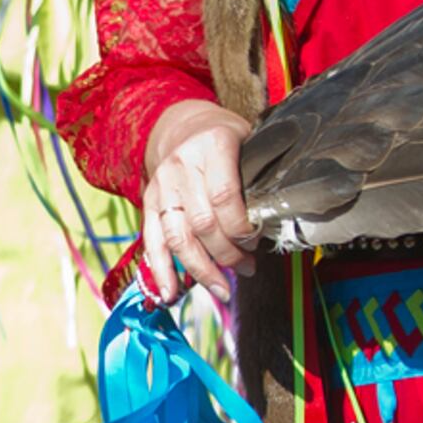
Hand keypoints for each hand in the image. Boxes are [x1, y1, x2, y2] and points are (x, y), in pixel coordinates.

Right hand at [138, 99, 254, 299]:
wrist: (185, 128)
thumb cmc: (228, 142)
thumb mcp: (250, 145)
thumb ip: (259, 179)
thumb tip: (275, 227)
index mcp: (213, 145)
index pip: (225, 196)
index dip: (241, 226)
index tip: (256, 242)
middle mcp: (182, 165)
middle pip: (201, 222)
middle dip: (226, 253)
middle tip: (247, 268)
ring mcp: (162, 185)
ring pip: (177, 237)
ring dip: (200, 268)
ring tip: (221, 289)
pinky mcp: (148, 203)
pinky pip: (152, 241)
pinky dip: (161, 270)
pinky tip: (170, 293)